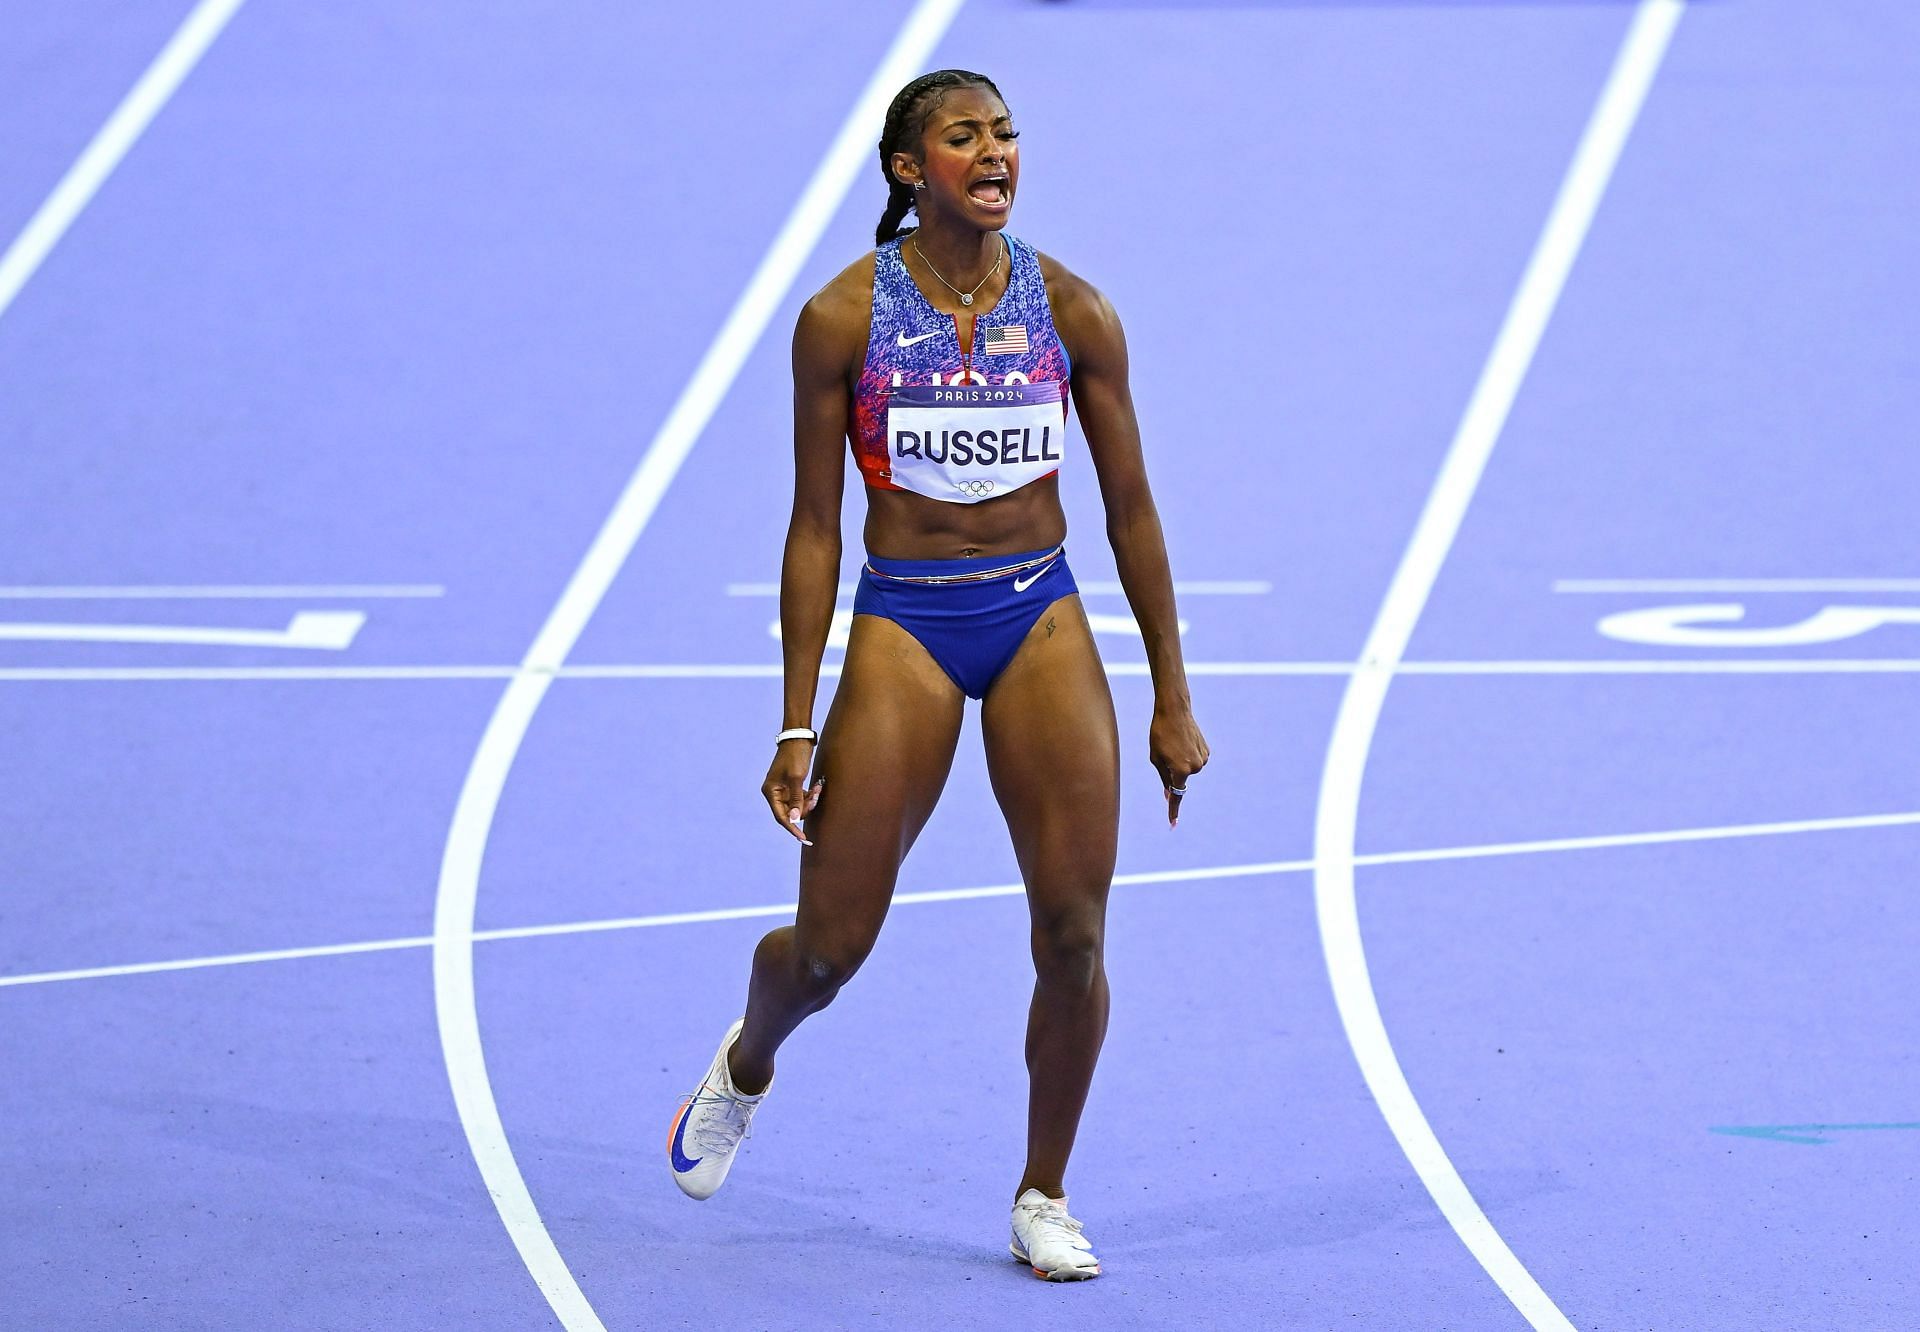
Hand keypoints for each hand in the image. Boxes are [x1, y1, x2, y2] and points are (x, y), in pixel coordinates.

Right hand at [762, 740, 823, 844]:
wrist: (799, 737)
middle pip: (790, 812)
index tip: (803, 838)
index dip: (792, 829)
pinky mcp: (791, 785)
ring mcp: (783, 789)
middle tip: (816, 797)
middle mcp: (774, 792)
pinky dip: (809, 796)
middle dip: (805, 808)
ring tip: (817, 789)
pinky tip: (817, 787)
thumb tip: (794, 820)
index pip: (781, 817)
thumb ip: (796, 800)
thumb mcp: (797, 778)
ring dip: (809, 801)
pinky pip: (801, 798)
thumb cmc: (796, 756)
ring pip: (797, 806)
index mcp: (770, 791)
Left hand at [1149, 702, 1208, 827]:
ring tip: (1174, 743)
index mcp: (1180, 770)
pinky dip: (1187, 755)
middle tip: (1165, 752)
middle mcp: (1195, 767)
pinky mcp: (1207, 751)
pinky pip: (1195, 760)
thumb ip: (1164, 778)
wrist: (1175, 711)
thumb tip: (1169, 794)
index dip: (1173, 810)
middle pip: (1180, 779)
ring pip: (1188, 770)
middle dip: (1172, 772)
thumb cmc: (1160, 734)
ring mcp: (1203, 759)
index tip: (1172, 824)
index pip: (1176, 795)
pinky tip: (1183, 741)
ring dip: (1180, 762)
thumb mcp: (1156, 758)